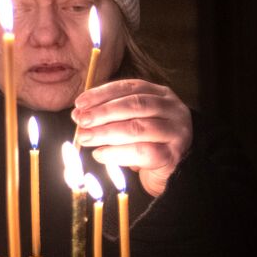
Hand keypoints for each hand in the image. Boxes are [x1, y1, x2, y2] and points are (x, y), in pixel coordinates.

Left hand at [72, 78, 192, 196]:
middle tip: (81, 121)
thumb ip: (110, 114)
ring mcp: (176, 131)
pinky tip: (100, 154)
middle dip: (102, 112)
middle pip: (134, 105)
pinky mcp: (174, 154)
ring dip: (106, 133)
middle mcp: (172, 108)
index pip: (129, 87)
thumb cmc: (147, 141)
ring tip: (85, 138)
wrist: (172, 169)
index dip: (102, 94)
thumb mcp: (130, 121)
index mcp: (160, 94)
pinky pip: (143, 152)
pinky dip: (117, 153)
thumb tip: (79, 113)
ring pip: (137, 128)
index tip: (79, 103)